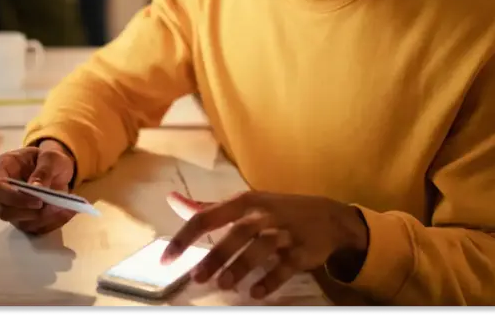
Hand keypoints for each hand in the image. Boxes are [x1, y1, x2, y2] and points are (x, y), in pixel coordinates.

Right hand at [0, 140, 76, 234]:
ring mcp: (13, 208)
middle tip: (52, 205)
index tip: (37, 200)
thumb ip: (44, 170)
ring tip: (64, 208)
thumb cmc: (49, 159)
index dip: (13, 198)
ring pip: (21, 223)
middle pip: (4, 211)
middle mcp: (3, 192)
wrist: (56, 169)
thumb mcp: (51, 157)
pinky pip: (36, 229)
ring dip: (44, 219)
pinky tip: (67, 212)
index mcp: (2, 169)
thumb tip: (36, 188)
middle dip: (29, 213)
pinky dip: (53, 223)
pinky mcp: (26, 219)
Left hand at [161, 191, 368, 299]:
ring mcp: (285, 232)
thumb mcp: (244, 203)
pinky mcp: (303, 250)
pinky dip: (271, 279)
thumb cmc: (276, 210)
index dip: (185, 238)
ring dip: (242, 265)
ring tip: (224, 285)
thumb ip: (208, 207)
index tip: (166, 259)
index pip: (207, 216)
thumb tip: (172, 201)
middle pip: (237, 232)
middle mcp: (263, 214)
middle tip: (197, 278)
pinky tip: (256, 293)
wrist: (328, 217)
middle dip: (216, 255)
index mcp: (243, 202)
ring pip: (262, 247)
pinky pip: (286, 265)